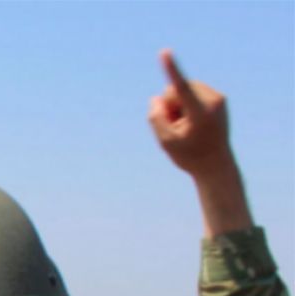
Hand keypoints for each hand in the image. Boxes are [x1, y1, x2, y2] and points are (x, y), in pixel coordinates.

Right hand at [148, 49, 231, 175]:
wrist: (216, 165)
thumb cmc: (190, 156)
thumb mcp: (166, 142)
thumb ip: (156, 118)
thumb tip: (157, 98)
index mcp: (201, 113)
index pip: (181, 88)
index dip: (171, 69)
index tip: (165, 52)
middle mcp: (213, 101)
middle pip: (176, 89)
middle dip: (170, 104)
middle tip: (176, 127)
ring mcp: (218, 98)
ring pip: (183, 90)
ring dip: (177, 105)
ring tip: (186, 126)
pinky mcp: (218, 98)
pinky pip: (192, 93)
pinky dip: (187, 104)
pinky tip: (193, 122)